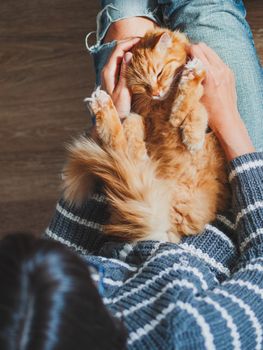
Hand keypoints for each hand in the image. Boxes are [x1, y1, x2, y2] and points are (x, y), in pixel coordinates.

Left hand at [101, 37, 139, 118]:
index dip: (129, 42)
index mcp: (108, 71)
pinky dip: (130, 58)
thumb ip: (125, 72)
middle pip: (118, 50)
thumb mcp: (123, 90)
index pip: (118, 49)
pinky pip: (122, 63)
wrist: (112, 119)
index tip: (142, 39)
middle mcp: (108, 70)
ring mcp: (111, 74)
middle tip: (144, 41)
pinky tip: (138, 59)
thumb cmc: (118, 108)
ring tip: (143, 48)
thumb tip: (129, 54)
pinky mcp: (115, 78)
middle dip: (130, 43)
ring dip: (130, 49)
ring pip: (120, 56)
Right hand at [188, 43, 254, 160]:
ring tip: (196, 64)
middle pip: (204, 47)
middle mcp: (219, 69)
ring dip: (203, 55)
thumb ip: (190, 79)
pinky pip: (218, 60)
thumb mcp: (194, 94)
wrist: (226, 119)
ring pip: (212, 52)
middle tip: (187, 57)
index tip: (181, 52)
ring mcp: (226, 70)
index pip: (197, 51)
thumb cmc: (208, 111)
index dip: (187, 49)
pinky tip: (206, 72)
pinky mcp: (230, 73)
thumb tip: (184, 67)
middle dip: (195, 50)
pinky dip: (210, 62)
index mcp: (209, 74)